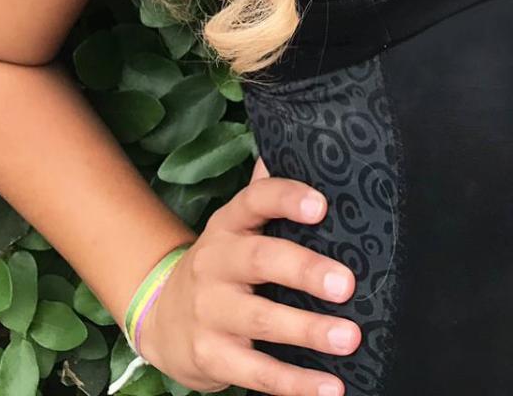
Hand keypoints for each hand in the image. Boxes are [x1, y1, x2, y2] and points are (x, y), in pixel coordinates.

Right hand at [135, 156, 360, 395]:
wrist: (161, 320)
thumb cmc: (225, 265)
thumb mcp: (239, 228)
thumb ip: (271, 191)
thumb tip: (312, 140)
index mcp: (230, 226)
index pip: (256, 200)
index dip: (286, 198)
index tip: (322, 204)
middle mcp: (216, 264)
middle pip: (260, 261)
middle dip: (304, 271)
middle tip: (347, 285)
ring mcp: (210, 313)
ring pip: (260, 321)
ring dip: (307, 332)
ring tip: (351, 338)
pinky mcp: (210, 357)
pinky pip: (256, 373)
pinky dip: (295, 384)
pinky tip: (331, 389)